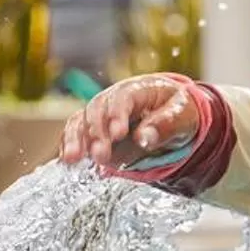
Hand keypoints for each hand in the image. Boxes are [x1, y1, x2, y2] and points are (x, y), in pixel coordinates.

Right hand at [59, 75, 200, 169]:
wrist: (172, 116)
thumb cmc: (179, 112)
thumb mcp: (183, 116)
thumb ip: (165, 125)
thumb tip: (143, 138)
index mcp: (138, 89)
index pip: (122, 98)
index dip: (118, 114)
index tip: (119, 134)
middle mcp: (113, 98)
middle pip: (97, 110)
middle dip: (96, 133)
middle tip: (101, 155)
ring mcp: (100, 114)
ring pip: (80, 121)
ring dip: (76, 140)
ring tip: (72, 159)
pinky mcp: (93, 130)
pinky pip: (75, 134)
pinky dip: (69, 146)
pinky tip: (66, 161)